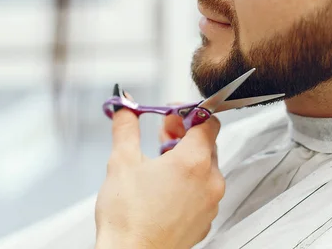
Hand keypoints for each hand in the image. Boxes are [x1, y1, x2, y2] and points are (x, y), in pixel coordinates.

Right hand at [95, 105, 224, 248]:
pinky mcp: (204, 221)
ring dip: (186, 158)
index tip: (170, 115)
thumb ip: (126, 128)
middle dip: (184, 133)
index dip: (187, 112)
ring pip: (206, 168)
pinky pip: (202, 192)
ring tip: (160, 161)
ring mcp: (210, 204)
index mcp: (194, 162)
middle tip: (162, 133)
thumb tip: (124, 109)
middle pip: (207, 144)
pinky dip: (188, 183)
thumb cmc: (128, 218)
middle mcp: (210, 182)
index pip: (207, 122)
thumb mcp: (121, 161)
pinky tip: (164, 187)